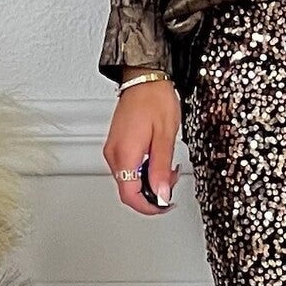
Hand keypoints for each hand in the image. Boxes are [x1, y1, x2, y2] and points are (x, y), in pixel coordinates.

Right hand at [102, 80, 181, 215]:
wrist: (144, 79)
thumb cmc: (155, 100)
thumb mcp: (165, 137)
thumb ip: (161, 169)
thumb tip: (161, 194)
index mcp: (124, 154)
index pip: (130, 195)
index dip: (149, 207)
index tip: (164, 205)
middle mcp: (114, 154)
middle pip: (128, 190)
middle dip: (152, 192)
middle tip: (171, 181)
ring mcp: (113, 149)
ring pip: (128, 180)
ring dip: (148, 181)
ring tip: (167, 168)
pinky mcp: (116, 145)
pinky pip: (127, 167)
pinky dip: (143, 170)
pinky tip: (156, 161)